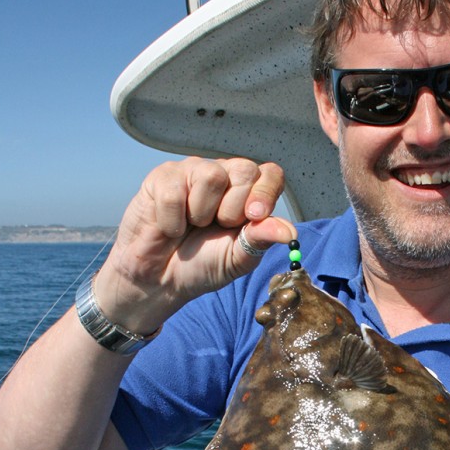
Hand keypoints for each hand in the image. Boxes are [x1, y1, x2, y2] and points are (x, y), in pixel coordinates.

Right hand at [95, 157, 293, 333]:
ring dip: (201, 213)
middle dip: (233, 208)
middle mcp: (224, 176)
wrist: (161, 279)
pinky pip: (174, 191)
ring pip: (211, 175)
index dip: (265, 192)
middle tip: (217, 227)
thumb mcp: (237, 258)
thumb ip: (261, 240)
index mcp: (248, 194)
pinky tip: (169, 227)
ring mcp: (193, 172)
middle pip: (245, 170)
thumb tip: (289, 232)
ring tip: (192, 226)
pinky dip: (172, 220)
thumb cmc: (202, 265)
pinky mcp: (163, 177)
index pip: (270, 174)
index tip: (253, 217)